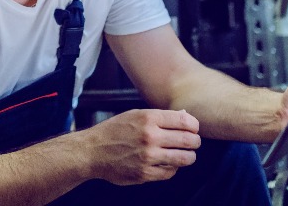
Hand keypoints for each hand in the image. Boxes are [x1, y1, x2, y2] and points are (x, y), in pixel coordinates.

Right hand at [79, 109, 201, 185]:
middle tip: (193, 143)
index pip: (185, 121)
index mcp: (148, 119)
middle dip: (195, 142)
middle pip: (189, 141)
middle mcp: (150, 137)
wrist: (92, 151)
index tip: (194, 129)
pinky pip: (170, 172)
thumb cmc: (113, 131)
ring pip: (184, 159)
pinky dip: (172, 168)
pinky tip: (167, 163)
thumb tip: (185, 117)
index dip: (194, 126)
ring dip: (188, 157)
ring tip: (185, 155)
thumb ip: (160, 116)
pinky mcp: (145, 173)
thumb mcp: (135, 115)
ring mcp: (148, 157)